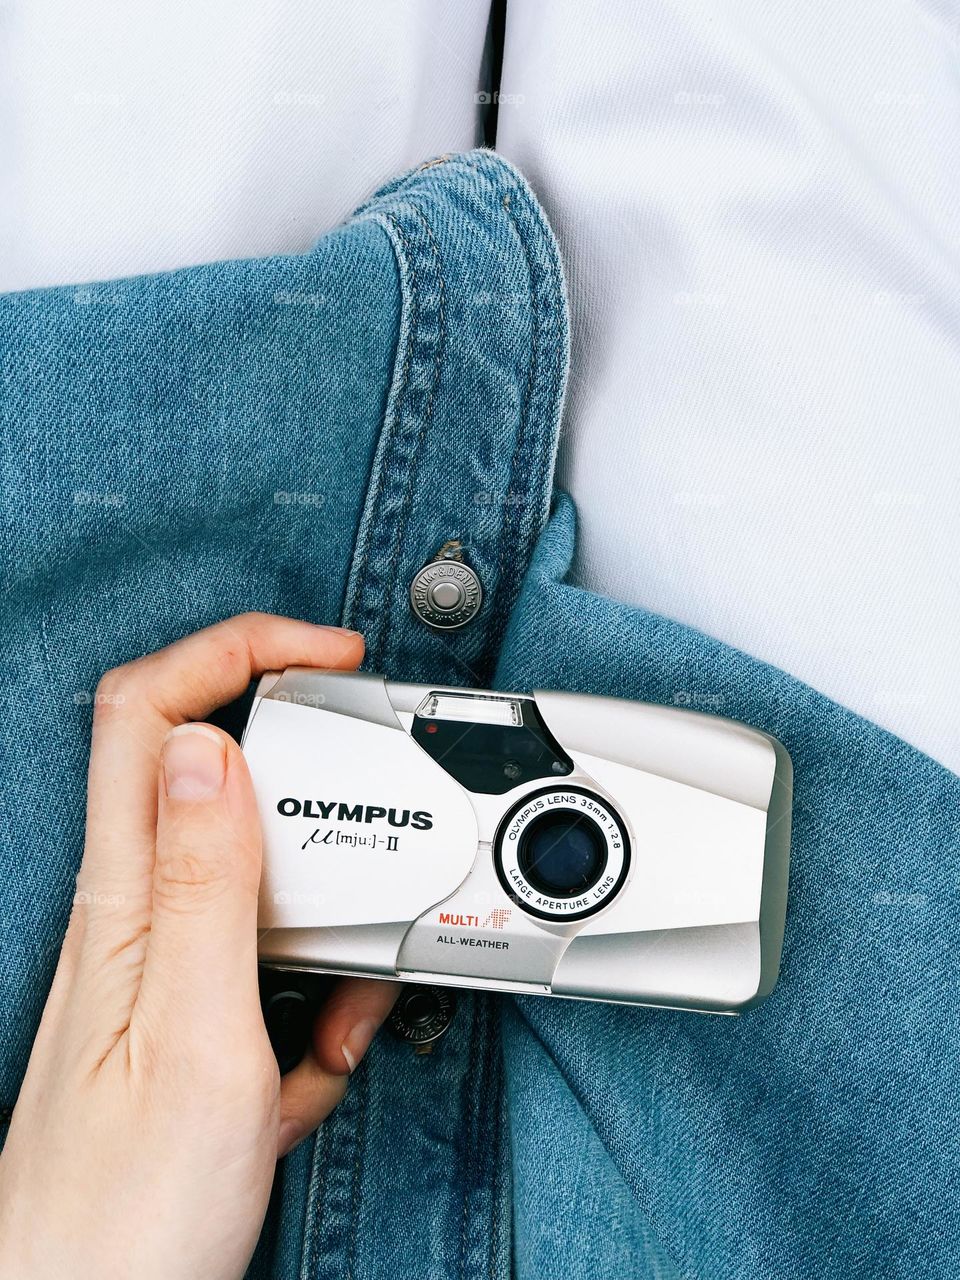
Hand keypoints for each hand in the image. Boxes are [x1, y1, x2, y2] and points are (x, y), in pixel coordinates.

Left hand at [0, 614, 398, 1279]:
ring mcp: (164, 970)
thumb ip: (207, 883)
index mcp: (127, 898)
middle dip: (313, 793)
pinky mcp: (193, 1021)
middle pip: (220, 780)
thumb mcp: (195, 1037)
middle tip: (371, 833)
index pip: (151, 712)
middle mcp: (135, 918)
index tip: (328, 657)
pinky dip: (316, 1001)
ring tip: (344, 1001)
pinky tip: (314, 1059)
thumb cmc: (123, 1217)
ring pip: (261, 882)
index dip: (236, 649)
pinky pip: (271, 968)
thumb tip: (211, 749)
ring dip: (331, 921)